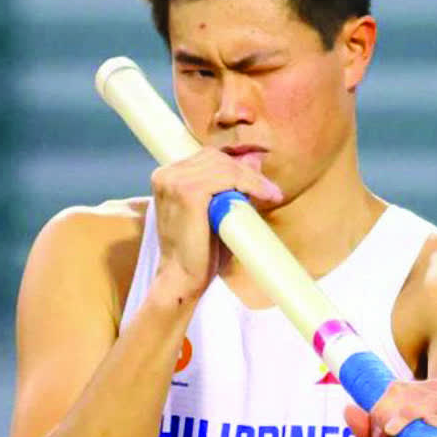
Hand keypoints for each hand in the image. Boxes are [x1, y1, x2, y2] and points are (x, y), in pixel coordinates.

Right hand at [150, 148, 282, 302]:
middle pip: (216, 158)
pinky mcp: (187, 192)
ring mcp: (174, 182)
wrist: (181, 279)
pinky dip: (248, 183)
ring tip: (270, 195)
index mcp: (168, 177)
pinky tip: (262, 195)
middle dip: (247, 171)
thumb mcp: (217, 212)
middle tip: (270, 190)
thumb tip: (255, 160)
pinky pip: (226, 178)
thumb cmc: (198, 251)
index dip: (237, 166)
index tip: (261, 183)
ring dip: (252, 179)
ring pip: (224, 166)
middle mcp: (166, 175)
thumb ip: (232, 187)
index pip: (208, 158)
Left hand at [343, 378, 436, 436]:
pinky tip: (425, 424)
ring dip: (406, 416)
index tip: (375, 433)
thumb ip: (364, 430)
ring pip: (426, 401)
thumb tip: (348, 410)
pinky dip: (433, 421)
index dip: (380, 406)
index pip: (395, 388)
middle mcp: (436, 394)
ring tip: (393, 433)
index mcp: (416, 392)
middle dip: (389, 412)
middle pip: (407, 393)